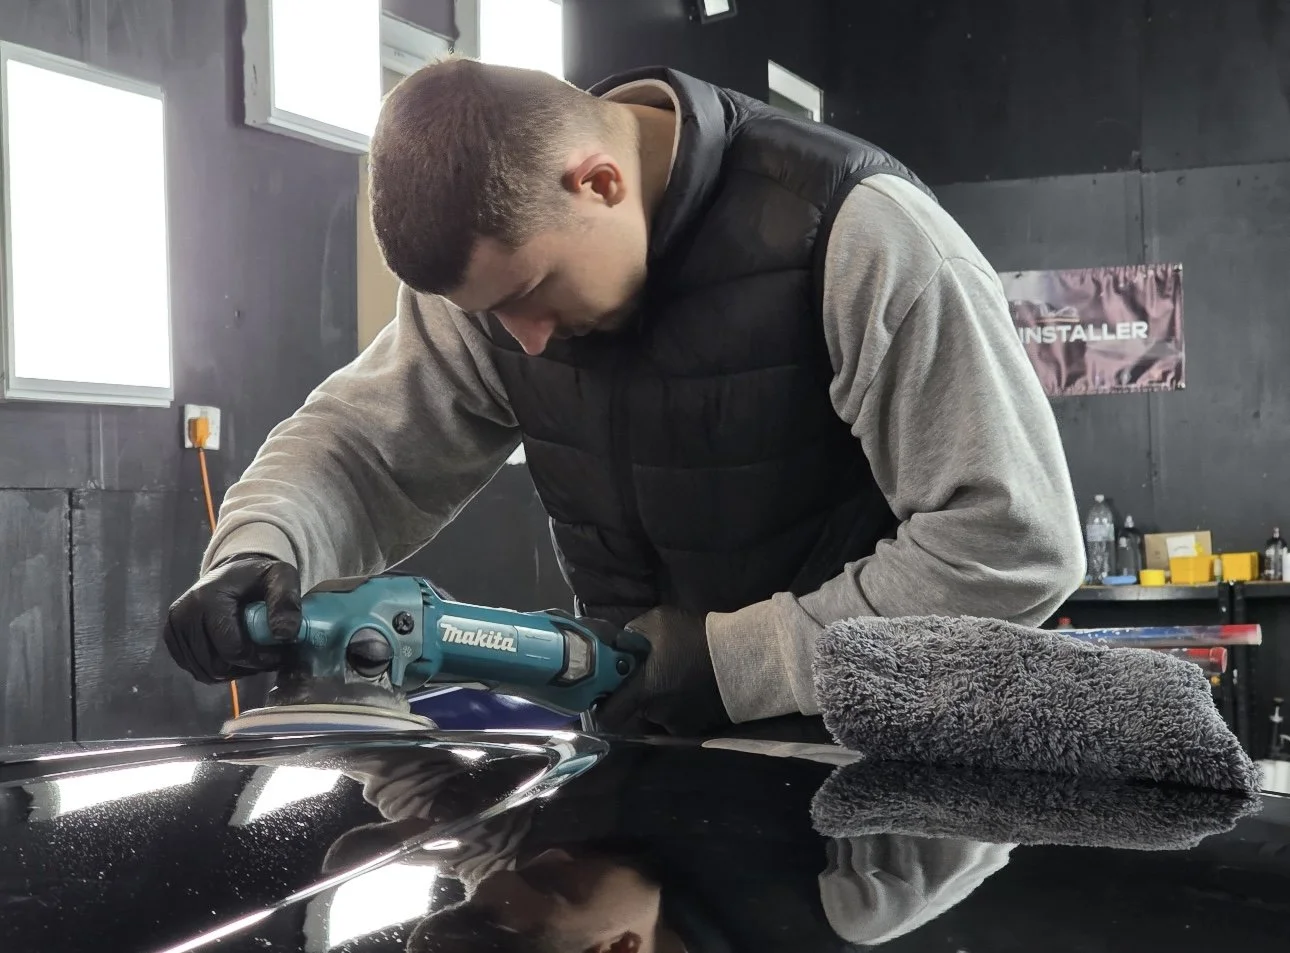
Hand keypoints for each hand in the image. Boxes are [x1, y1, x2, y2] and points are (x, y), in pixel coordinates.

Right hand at [163, 555, 300, 682]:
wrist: (231, 574)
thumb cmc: (258, 578)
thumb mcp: (280, 578)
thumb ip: (286, 602)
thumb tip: (284, 635)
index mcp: (207, 598)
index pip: (232, 649)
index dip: (259, 658)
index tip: (279, 653)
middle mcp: (183, 614)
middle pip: (217, 666)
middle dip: (247, 667)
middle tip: (268, 656)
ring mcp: (174, 628)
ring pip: (207, 673)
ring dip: (235, 671)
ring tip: (254, 654)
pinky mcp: (172, 638)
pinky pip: (197, 670)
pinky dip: (219, 670)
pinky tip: (236, 655)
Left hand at [596, 607, 730, 736]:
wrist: (738, 657)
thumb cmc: (693, 638)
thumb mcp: (657, 621)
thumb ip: (631, 633)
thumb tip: (619, 642)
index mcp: (642, 689)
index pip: (608, 714)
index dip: (602, 706)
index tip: (606, 693)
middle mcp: (656, 711)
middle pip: (636, 709)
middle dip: (639, 694)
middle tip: (653, 674)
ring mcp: (678, 722)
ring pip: (659, 712)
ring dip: (662, 698)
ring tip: (678, 677)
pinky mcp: (697, 726)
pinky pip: (680, 716)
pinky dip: (682, 705)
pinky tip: (692, 688)